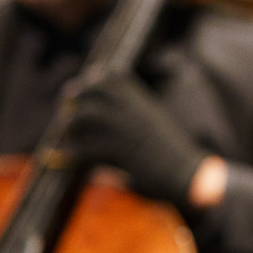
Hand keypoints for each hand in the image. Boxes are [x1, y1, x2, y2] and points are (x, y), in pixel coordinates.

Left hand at [62, 71, 209, 208]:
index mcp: (141, 102)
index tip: (81, 90)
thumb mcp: (154, 127)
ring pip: (85, 116)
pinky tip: (61, 159)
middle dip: (75, 97)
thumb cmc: (173, 156)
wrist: (190, 175)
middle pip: (93, 89)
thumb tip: (108, 125)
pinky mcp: (120, 153)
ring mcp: (126, 130)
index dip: (91, 80)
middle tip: (65, 110)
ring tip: (64, 137)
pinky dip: (70, 154)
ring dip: (69, 125)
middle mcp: (132, 110)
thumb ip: (132, 119)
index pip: (110, 77)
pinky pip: (86, 149)